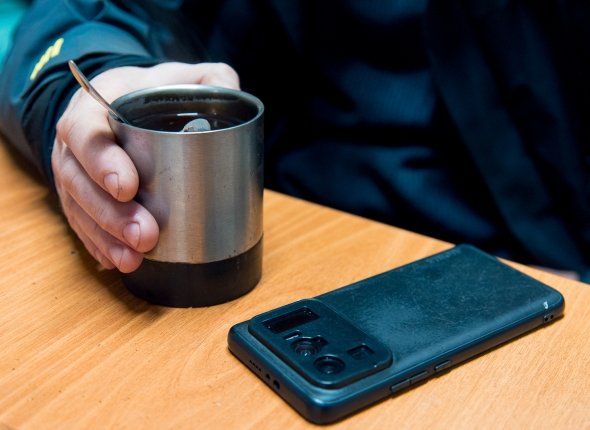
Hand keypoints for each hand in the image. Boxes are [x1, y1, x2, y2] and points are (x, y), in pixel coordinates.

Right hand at [52, 62, 239, 271]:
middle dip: (111, 214)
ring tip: (134, 258)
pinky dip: (99, 246)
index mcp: (94, 108)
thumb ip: (209, 79)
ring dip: (106, 237)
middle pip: (80, 182)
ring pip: (79, 210)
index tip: (127, 187)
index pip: (87, 133)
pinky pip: (80, 226)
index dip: (102, 162)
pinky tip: (119, 261)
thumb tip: (230, 89)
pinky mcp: (79, 199)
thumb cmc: (149, 93)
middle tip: (145, 235)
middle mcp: (75, 144)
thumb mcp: (178, 76)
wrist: (121, 104)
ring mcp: (74, 174)